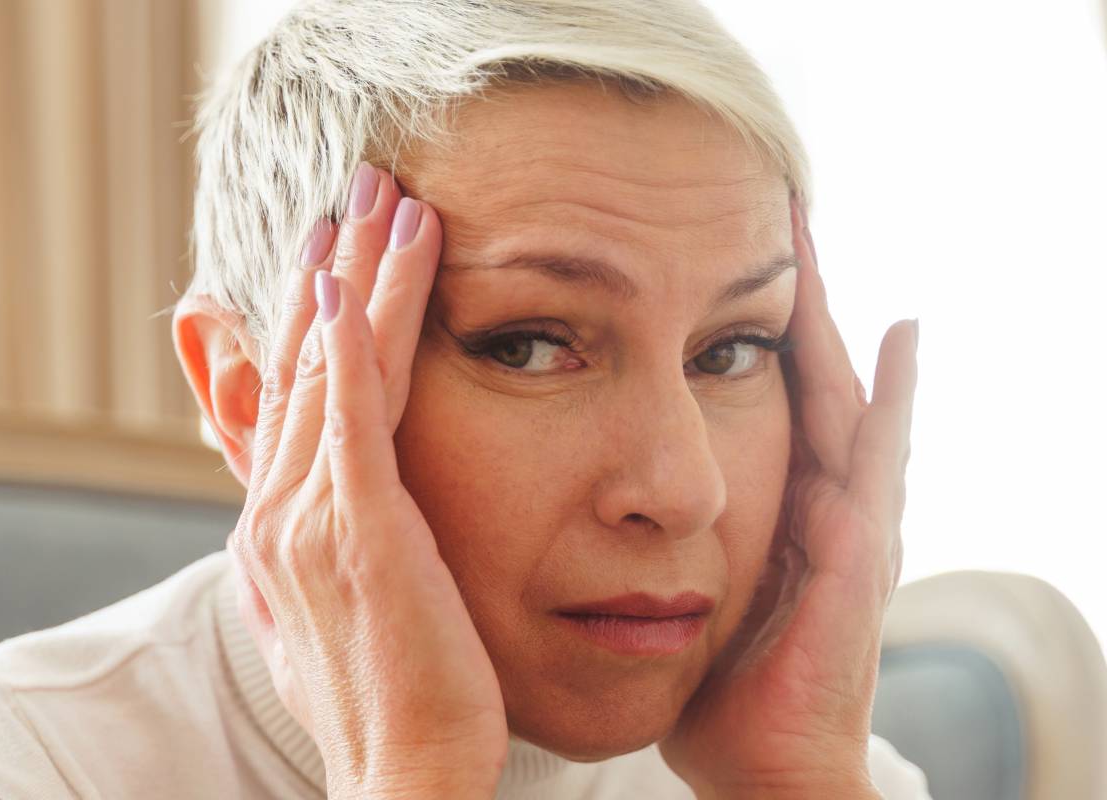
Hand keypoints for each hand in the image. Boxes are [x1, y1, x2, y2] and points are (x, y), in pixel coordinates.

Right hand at [227, 163, 506, 798]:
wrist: (401, 780)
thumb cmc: (389, 713)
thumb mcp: (328, 629)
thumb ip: (307, 571)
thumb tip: (286, 550)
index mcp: (276, 534)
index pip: (298, 402)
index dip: (316, 320)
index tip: (335, 254)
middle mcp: (278, 515)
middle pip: (309, 366)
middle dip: (336, 271)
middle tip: (362, 189)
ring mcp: (310, 520)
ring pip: (334, 373)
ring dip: (360, 279)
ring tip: (392, 202)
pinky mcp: (357, 530)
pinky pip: (349, 415)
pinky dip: (349, 342)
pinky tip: (356, 281)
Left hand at [660, 200, 919, 798]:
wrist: (761, 763)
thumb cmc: (712, 687)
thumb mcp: (666, 590)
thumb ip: (635, 538)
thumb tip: (566, 498)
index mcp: (766, 504)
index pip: (745, 390)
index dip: (731, 321)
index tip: (704, 245)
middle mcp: (813, 500)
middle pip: (798, 374)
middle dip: (788, 297)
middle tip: (772, 206)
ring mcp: (846, 521)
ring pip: (839, 395)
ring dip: (830, 317)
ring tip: (815, 236)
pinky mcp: (858, 551)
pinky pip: (877, 460)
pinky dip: (892, 398)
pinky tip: (900, 338)